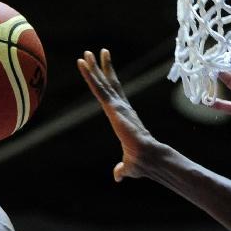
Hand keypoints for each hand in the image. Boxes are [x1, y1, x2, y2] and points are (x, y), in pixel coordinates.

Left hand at [76, 49, 159, 180]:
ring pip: (104, 83)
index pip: (116, 96)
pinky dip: (90, 75)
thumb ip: (121, 169)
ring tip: (86, 53)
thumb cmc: (141, 163)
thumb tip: (118, 176)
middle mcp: (123, 108)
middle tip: (94, 54)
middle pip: (110, 84)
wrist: (148, 158)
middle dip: (103, 68)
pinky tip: (82, 64)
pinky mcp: (113, 108)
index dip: (110, 83)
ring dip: (94, 68)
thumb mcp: (128, 167)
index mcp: (126, 117)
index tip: (105, 71)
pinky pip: (99, 88)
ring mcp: (118, 106)